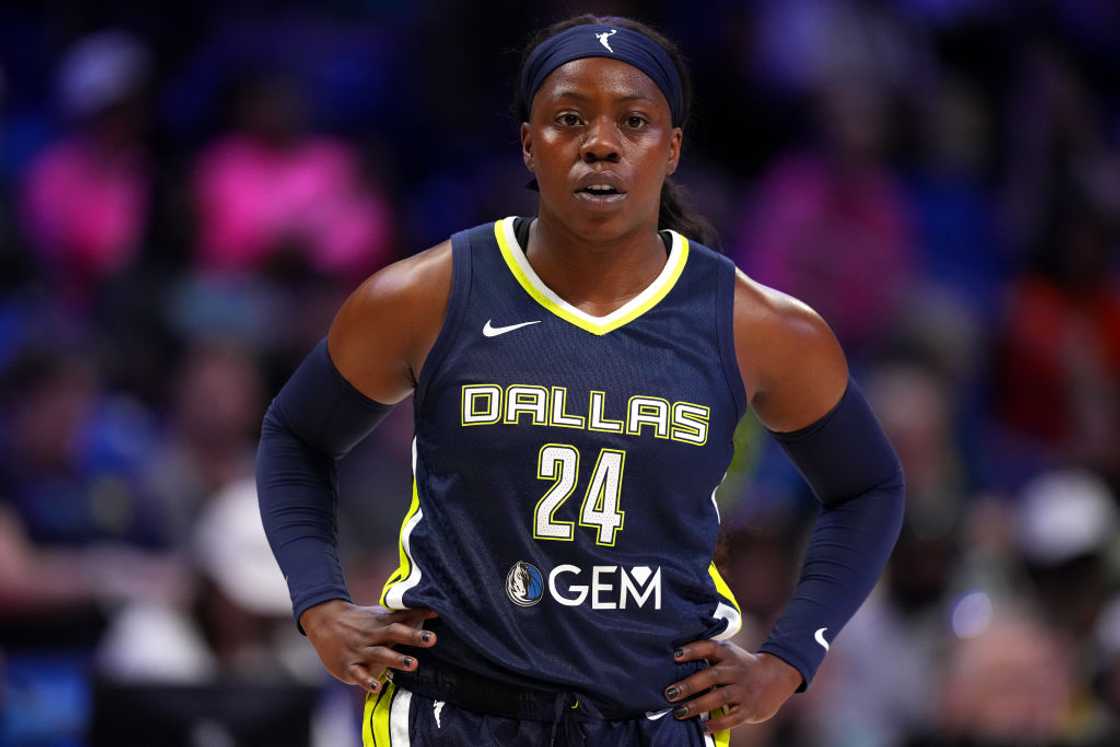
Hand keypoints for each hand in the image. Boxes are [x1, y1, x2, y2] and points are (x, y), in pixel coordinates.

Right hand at [300, 600, 437, 694]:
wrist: (324, 621)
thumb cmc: (361, 620)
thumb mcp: (381, 615)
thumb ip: (406, 615)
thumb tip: (434, 610)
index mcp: (381, 623)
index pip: (403, 619)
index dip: (420, 618)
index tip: (439, 615)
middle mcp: (372, 636)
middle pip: (394, 634)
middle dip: (412, 637)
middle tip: (432, 639)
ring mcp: (360, 651)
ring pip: (379, 654)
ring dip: (396, 659)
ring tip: (413, 664)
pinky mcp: (348, 667)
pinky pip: (358, 674)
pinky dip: (367, 680)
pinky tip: (377, 687)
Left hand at [663, 641, 801, 732]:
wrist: (777, 676)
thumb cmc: (741, 666)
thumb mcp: (729, 654)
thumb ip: (707, 657)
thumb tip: (675, 664)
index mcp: (728, 654)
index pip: (709, 648)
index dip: (692, 650)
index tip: (675, 656)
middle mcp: (736, 670)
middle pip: (712, 676)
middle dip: (690, 685)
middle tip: (670, 693)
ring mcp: (744, 690)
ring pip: (720, 697)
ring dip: (698, 705)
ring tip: (680, 712)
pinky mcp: (750, 708)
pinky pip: (733, 717)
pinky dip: (718, 723)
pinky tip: (704, 727)